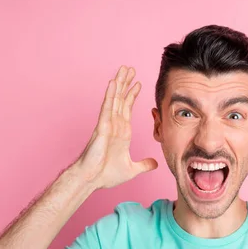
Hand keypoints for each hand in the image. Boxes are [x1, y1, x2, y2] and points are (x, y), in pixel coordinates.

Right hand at [75, 65, 157, 189]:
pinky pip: (107, 108)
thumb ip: (144, 165)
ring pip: (115, 99)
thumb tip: (155, 163)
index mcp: (122, 132)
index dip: (133, 95)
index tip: (138, 83)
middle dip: (126, 83)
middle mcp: (115, 125)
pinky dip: (110, 95)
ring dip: (120, 83)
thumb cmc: (106, 175)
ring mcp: (108, 124)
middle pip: (121, 99)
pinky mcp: (102, 127)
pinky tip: (113, 82)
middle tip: (130, 68)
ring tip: (123, 69)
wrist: (92, 180)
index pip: (128, 109)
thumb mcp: (132, 169)